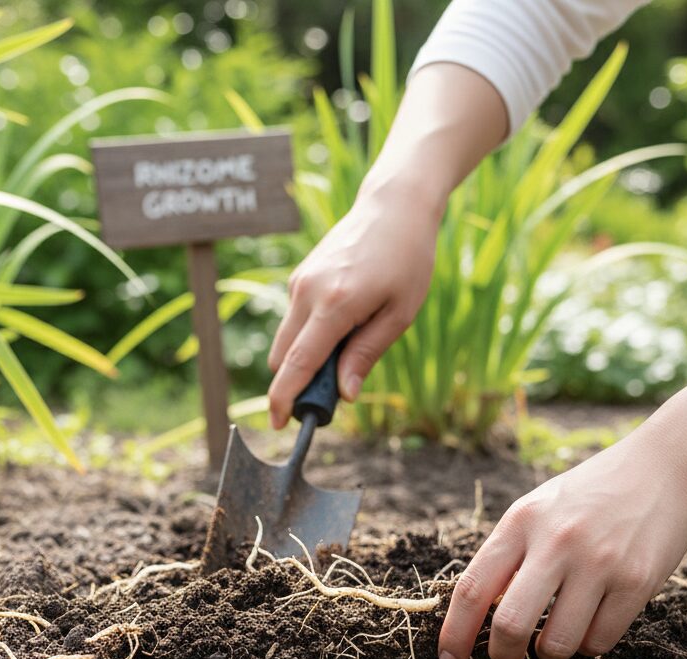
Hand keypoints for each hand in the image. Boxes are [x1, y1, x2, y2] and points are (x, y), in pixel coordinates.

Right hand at [267, 181, 439, 428]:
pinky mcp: (299, 277)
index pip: (297, 363)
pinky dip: (308, 337)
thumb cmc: (407, 260)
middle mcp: (307, 292)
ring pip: (285, 341)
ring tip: (346, 353)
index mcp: (335, 304)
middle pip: (282, 358)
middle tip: (335, 392)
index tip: (278, 424)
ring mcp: (299, 282)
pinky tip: (344, 324)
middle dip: (298, 383)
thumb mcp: (399, 314)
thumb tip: (345, 394)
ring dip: (304, 359)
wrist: (394, 206)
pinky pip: (295, 321)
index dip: (284, 399)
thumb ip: (366, 354)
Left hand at [438, 432, 686, 658]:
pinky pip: (598, 641)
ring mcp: (598, 563)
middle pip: (510, 625)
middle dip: (503, 654)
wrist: (662, 468)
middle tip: (507, 657)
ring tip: (556, 634)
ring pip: (557, 643)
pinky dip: (588, 644)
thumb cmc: (587, 497)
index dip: (454, 633)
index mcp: (520, 523)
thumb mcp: (535, 510)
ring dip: (550, 651)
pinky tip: (591, 621)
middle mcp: (555, 542)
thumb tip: (475, 614)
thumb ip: (507, 555)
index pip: (472, 588)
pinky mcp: (636, 582)